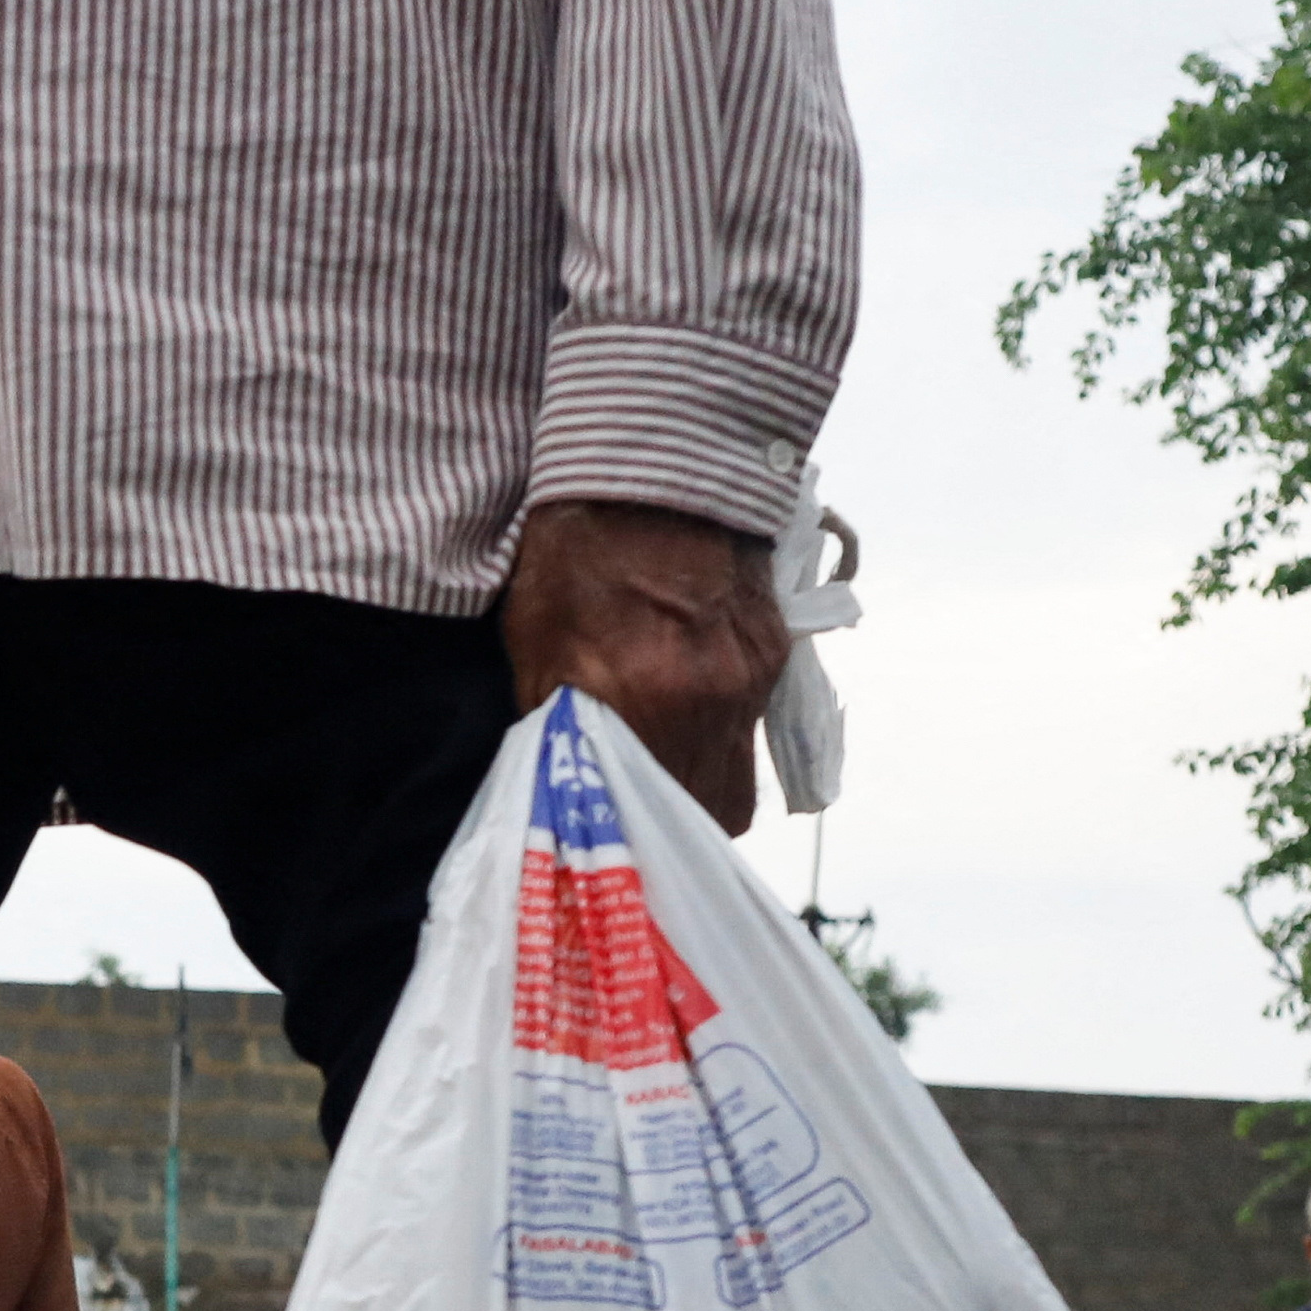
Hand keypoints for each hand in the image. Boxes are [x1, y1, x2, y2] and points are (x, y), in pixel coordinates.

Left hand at [502, 498, 790, 833]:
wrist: (652, 462)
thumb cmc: (574, 552)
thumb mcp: (536, 644)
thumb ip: (556, 721)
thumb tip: (565, 777)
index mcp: (648, 703)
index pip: (672, 818)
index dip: (653, 842)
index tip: (629, 848)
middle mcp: (712, 700)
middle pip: (724, 810)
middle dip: (686, 824)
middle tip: (646, 817)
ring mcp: (752, 672)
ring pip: (741, 767)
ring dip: (704, 779)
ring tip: (660, 764)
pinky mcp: (773, 642)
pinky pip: (752, 716)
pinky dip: (723, 726)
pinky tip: (685, 703)